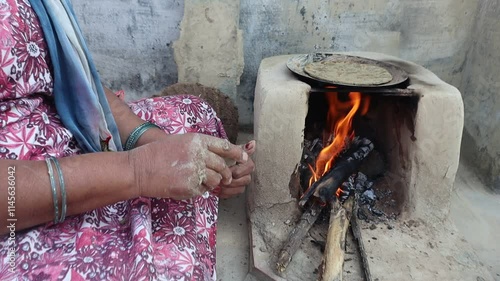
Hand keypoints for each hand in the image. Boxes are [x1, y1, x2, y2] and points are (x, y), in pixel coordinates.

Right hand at [128, 133, 247, 199]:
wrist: (138, 169)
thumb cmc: (157, 154)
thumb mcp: (180, 142)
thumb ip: (199, 147)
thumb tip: (218, 154)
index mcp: (197, 140)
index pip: (224, 146)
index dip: (237, 153)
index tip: (244, 158)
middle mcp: (198, 154)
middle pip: (222, 166)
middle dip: (226, 173)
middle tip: (225, 178)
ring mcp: (194, 171)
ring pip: (215, 180)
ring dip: (213, 183)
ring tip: (201, 182)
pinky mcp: (190, 186)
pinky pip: (203, 190)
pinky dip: (199, 191)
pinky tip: (188, 186)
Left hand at [216, 140, 255, 198]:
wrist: (210, 165)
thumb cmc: (219, 156)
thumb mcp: (227, 150)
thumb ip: (240, 148)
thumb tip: (253, 143)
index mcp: (246, 162)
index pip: (250, 167)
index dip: (239, 170)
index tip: (229, 171)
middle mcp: (246, 173)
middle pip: (246, 180)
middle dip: (233, 181)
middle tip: (222, 179)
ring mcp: (241, 182)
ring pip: (241, 189)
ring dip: (229, 188)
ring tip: (219, 185)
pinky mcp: (234, 190)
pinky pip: (234, 195)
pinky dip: (225, 193)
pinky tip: (218, 190)